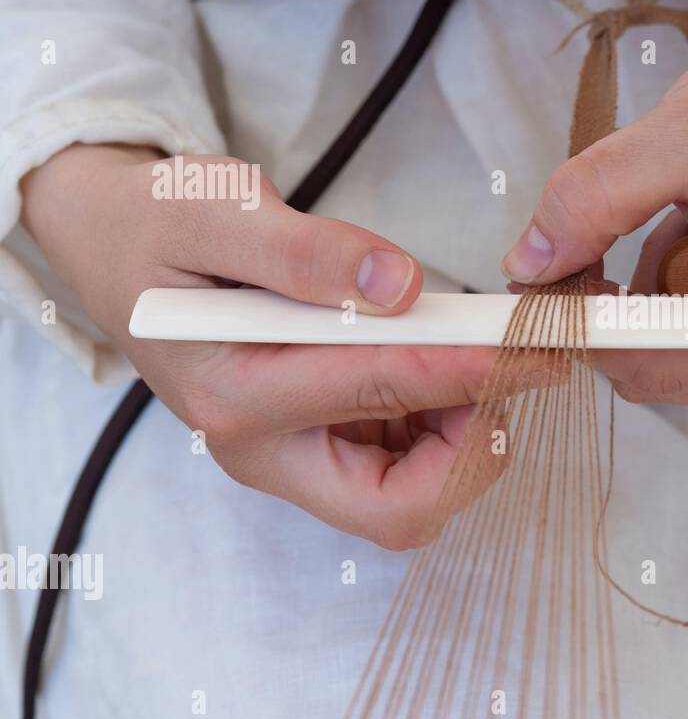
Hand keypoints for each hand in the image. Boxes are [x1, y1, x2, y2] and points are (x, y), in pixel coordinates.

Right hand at [22, 146, 507, 548]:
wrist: (121, 251)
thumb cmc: (160, 226)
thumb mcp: (215, 209)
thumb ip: (304, 251)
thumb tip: (399, 285)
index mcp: (234, 395)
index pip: (377, 392)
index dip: (469, 367)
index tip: (535, 345)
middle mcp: (264, 451)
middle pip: (399, 509)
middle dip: (473, 453)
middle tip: (511, 371)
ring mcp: (294, 459)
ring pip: (412, 499)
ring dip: (468, 438)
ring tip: (481, 354)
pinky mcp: (320, 449)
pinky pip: (405, 470)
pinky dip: (449, 427)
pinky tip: (450, 364)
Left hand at [502, 0, 687, 403]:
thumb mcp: (687, 131)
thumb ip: (600, 197)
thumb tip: (525, 266)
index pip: (661, 356)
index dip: (584, 319)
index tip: (532, 271)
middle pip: (655, 372)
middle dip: (615, 305)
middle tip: (620, 217)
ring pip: (659, 363)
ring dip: (643, 297)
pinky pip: (679, 347)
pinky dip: (664, 297)